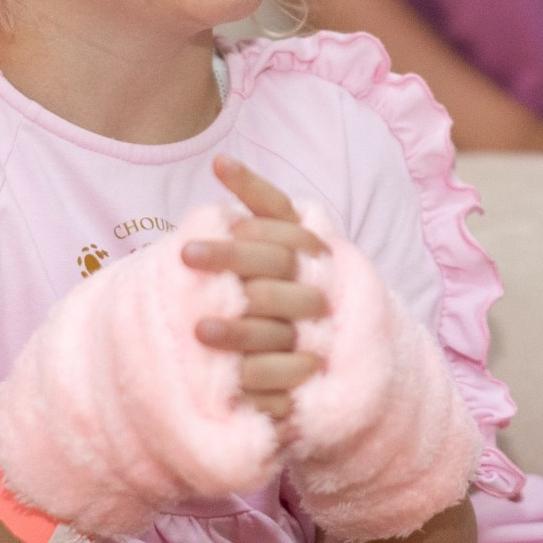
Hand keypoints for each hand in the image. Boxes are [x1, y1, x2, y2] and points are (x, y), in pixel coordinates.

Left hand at [181, 156, 329, 419]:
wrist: (357, 345)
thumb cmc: (301, 277)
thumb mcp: (288, 234)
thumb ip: (261, 200)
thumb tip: (219, 160)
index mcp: (313, 254)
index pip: (276, 239)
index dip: (235, 242)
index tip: (193, 236)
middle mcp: (319, 291)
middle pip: (276, 276)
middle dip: (231, 266)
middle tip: (186, 260)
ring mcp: (320, 336)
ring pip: (280, 330)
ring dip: (240, 333)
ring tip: (198, 331)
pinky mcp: (314, 378)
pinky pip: (290, 382)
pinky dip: (263, 381)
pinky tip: (233, 381)